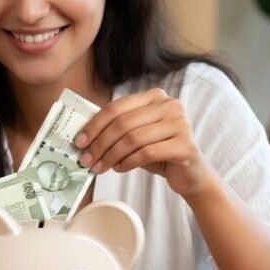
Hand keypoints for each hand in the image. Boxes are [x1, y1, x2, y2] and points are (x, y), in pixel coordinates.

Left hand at [74, 88, 210, 198]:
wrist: (190, 173)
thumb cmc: (158, 152)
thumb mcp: (136, 135)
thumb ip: (117, 129)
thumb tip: (83, 137)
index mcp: (154, 96)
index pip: (117, 107)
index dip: (95, 124)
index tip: (79, 141)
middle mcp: (170, 105)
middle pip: (124, 123)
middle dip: (100, 143)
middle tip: (86, 160)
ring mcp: (180, 124)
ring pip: (134, 139)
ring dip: (111, 155)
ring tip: (100, 168)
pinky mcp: (185, 145)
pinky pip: (147, 152)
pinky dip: (128, 162)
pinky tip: (119, 169)